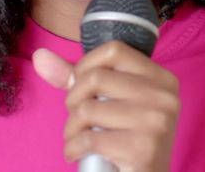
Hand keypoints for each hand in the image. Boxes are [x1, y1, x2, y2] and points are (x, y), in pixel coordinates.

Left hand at [32, 43, 178, 171]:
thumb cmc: (126, 139)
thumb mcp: (109, 103)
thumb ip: (76, 78)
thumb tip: (39, 56)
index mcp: (162, 78)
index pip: (115, 49)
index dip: (85, 65)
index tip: (78, 86)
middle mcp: (165, 96)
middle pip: (97, 78)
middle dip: (73, 100)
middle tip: (76, 118)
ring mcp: (157, 122)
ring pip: (88, 109)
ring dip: (71, 129)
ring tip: (75, 138)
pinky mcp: (144, 149)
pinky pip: (89, 139)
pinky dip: (72, 148)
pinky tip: (76, 153)